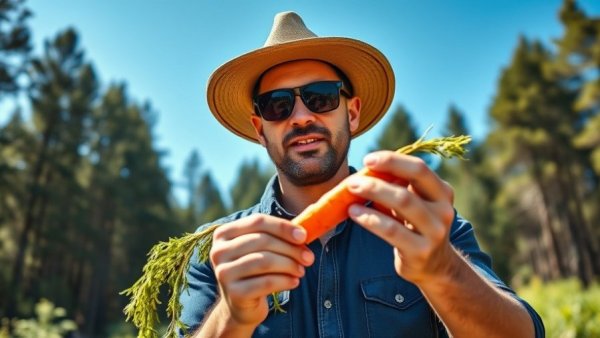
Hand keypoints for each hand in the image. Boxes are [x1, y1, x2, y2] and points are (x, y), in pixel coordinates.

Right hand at [209, 214, 314, 326]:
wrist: (240, 305)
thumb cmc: (255, 271)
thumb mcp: (261, 249)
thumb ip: (277, 236)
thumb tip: (304, 231)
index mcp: (224, 233)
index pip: (257, 221)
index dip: (282, 227)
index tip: (303, 236)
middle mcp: (218, 251)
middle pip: (262, 241)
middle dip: (290, 248)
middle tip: (309, 257)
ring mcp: (223, 272)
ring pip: (265, 261)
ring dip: (289, 265)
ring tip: (301, 270)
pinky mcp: (234, 293)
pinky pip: (266, 282)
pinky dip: (285, 280)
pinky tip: (294, 282)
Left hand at [346, 151, 456, 283]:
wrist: (434, 266)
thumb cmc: (416, 226)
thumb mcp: (416, 204)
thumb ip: (400, 186)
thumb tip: (367, 168)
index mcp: (442, 192)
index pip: (419, 169)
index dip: (393, 161)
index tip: (368, 159)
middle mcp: (443, 210)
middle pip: (410, 186)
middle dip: (378, 180)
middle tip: (353, 179)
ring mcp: (434, 232)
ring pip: (402, 204)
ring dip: (373, 194)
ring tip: (350, 190)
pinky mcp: (420, 251)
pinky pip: (392, 230)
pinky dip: (370, 219)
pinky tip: (354, 212)